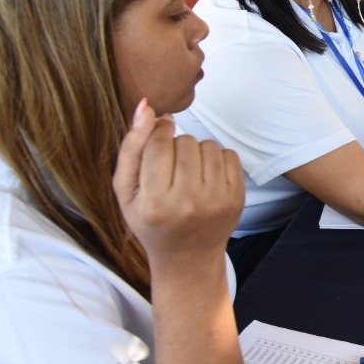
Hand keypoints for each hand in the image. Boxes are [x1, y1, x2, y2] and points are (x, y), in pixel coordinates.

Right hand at [113, 100, 244, 265]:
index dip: (158, 130)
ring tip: (188, 171)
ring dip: (197, 150)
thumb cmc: (150, 219)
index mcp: (154, 202)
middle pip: (186, 141)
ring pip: (208, 145)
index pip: (160, 143)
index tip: (158, 133)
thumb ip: (132, 147)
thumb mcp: (126, 190)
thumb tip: (146, 107)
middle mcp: (187, 203)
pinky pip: (229, 154)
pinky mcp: (237, 198)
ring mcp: (216, 201)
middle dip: (177, 144)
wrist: (187, 256)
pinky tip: (206, 176)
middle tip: (171, 166)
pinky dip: (217, 158)